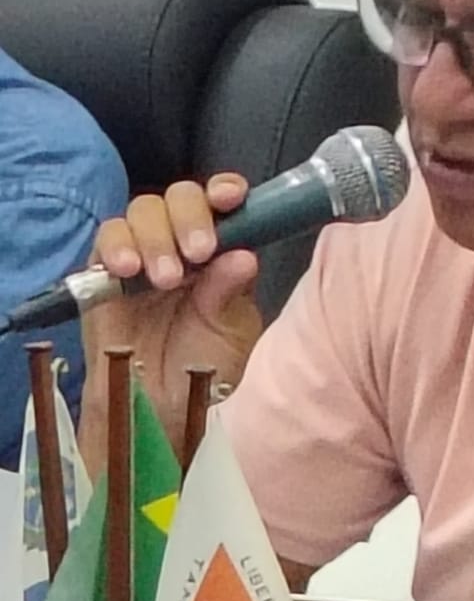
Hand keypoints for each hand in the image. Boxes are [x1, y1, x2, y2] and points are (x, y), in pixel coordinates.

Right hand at [80, 176, 262, 458]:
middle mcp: (181, 244)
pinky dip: (116, 247)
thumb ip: (231, 293)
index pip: (221, 204)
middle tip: (198, 252)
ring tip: (165, 278)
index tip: (231, 198)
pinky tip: (127, 270)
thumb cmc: (205, 369)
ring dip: (154, 236)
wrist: (160, 409)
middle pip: (178, 198)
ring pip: (141, 213)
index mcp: (220, 252)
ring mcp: (142, 255)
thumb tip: (242, 256)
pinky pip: (105, 242)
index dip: (224, 191)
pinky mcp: (104, 273)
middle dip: (189, 216)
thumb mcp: (230, 332)